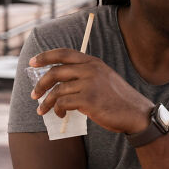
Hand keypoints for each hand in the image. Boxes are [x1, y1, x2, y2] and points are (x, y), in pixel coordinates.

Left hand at [29, 49, 153, 133]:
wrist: (136, 114)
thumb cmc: (118, 100)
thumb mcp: (105, 79)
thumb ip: (86, 74)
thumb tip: (59, 81)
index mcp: (94, 62)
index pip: (64, 53)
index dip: (45, 56)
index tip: (32, 62)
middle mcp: (91, 70)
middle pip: (55, 72)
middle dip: (40, 84)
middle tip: (34, 95)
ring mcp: (90, 84)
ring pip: (57, 90)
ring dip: (47, 102)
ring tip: (43, 110)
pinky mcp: (88, 100)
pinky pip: (63, 103)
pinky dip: (57, 110)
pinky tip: (60, 115)